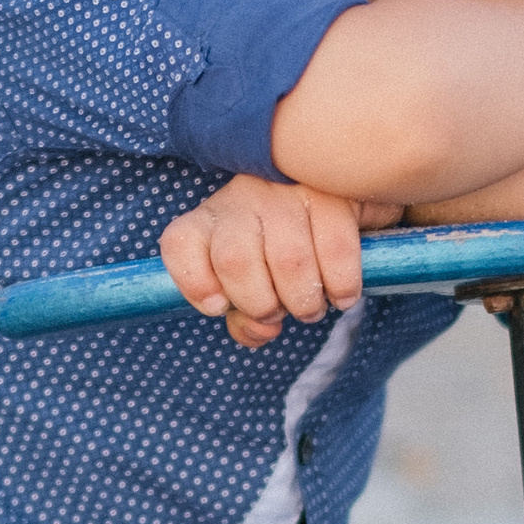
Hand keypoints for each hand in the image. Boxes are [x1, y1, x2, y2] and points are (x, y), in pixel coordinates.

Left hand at [158, 174, 401, 346]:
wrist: (338, 196)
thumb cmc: (284, 253)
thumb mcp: (255, 282)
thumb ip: (246, 316)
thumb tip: (262, 330)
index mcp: (211, 221)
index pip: (180, 244)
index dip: (194, 283)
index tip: (219, 307)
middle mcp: (242, 199)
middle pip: (234, 260)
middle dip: (260, 305)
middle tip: (280, 311)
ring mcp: (287, 193)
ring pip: (288, 261)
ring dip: (304, 303)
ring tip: (312, 306)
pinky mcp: (332, 195)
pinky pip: (335, 251)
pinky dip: (341, 287)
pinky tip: (342, 296)